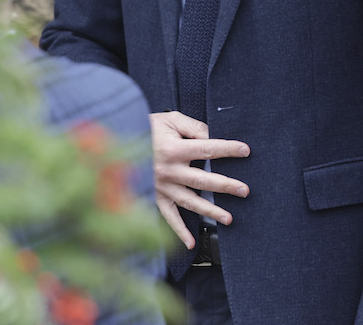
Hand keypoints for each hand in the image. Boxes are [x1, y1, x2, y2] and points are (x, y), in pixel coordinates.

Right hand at [149, 110, 250, 248]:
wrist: (118, 140)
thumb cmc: (148, 128)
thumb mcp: (171, 120)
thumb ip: (193, 127)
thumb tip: (213, 135)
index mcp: (173, 149)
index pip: (207, 149)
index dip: (228, 149)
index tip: (245, 150)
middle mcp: (168, 171)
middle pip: (202, 180)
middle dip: (225, 185)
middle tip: (244, 190)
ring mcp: (161, 186)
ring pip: (189, 202)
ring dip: (210, 211)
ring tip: (229, 218)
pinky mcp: (154, 197)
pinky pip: (167, 216)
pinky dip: (178, 231)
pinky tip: (190, 243)